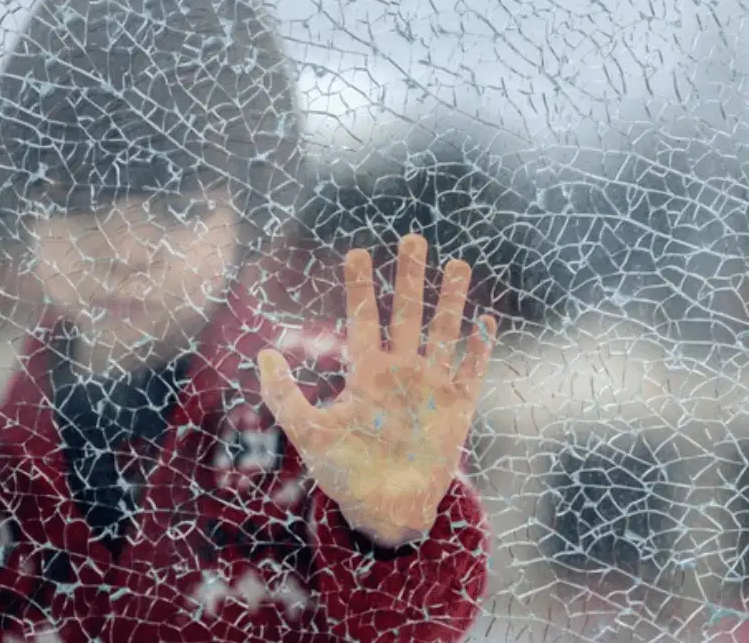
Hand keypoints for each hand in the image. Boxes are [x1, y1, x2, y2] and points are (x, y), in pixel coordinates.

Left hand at [258, 234, 496, 546]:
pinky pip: (472, 371)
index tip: (356, 252)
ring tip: (456, 264)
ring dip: (449, 300)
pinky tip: (486, 318)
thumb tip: (262, 350)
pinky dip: (479, 346)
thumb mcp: (307, 431)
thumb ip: (283, 393)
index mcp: (367, 373)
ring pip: (443, 333)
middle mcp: (401, 372)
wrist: (385, 510)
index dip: (360, 287)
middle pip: (408, 314)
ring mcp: (432, 387)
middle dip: (410, 278)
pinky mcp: (457, 409)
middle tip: (412, 239)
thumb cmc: (344, 472)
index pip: (364, 319)